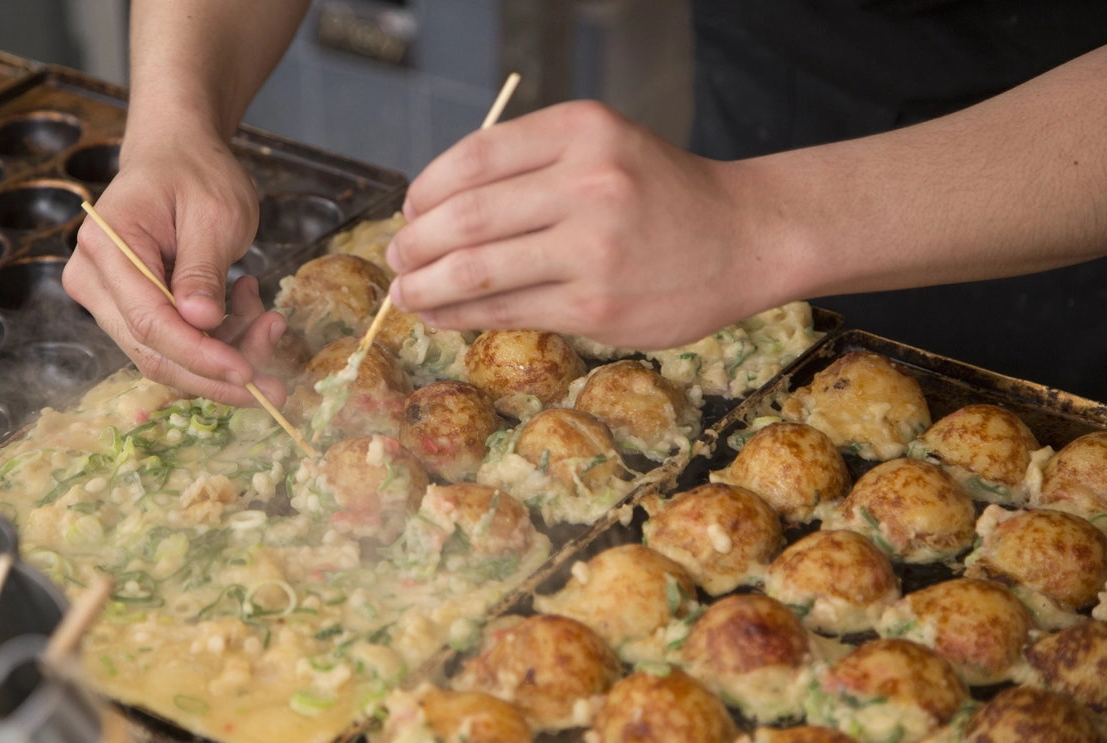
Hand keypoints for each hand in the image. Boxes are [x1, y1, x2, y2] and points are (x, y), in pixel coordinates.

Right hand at [62, 127, 288, 406]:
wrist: (177, 155)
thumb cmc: (196, 173)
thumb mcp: (214, 214)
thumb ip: (203, 270)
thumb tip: (200, 322)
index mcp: (106, 247)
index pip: (149, 323)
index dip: (200, 356)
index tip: (248, 375)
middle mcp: (94, 281)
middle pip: (154, 352)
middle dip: (219, 371)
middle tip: (276, 380)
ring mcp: (109, 300)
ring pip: (169, 357)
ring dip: (227, 351)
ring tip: (268, 315)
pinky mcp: (133, 311)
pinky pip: (177, 344)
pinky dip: (220, 339)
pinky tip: (246, 302)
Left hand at [385, 101, 786, 349]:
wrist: (746, 237)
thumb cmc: (662, 194)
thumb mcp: (604, 148)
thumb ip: (530, 167)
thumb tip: (432, 209)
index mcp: (582, 130)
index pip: (474, 158)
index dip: (426, 189)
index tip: (410, 210)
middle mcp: (588, 183)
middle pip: (465, 216)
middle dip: (414, 242)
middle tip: (395, 257)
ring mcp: (593, 248)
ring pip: (476, 270)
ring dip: (425, 286)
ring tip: (404, 292)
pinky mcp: (597, 307)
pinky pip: (507, 311)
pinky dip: (460, 315)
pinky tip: (441, 315)